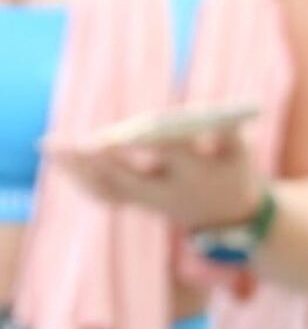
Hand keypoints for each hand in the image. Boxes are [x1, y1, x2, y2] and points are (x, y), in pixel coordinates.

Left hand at [44, 126, 262, 230]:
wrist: (229, 216)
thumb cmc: (233, 169)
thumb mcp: (239, 148)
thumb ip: (222, 127)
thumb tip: (191, 112)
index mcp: (197, 176)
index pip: (172, 154)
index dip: (149, 142)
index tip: (126, 132)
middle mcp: (170, 194)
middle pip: (130, 180)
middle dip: (103, 162)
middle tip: (78, 143)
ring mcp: (151, 203)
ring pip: (109, 189)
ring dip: (79, 169)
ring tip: (48, 144)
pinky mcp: (139, 205)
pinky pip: (104, 196)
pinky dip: (81, 179)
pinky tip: (59, 160)